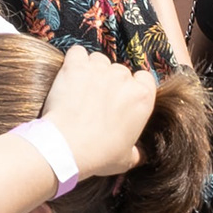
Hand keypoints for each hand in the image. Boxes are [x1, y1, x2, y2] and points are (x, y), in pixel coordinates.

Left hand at [37, 48, 157, 183]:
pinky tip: (70, 75)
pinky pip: (78, 52)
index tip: (122, 97)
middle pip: (120, 70)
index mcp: (142, 98)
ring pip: (99, 60)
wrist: (68, 147)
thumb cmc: (99, 155)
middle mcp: (124, 78)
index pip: (144, 78)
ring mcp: (100, 69)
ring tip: (81, 90)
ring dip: (92, 70)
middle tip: (97, 100)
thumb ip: (136, 151)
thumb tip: (140, 154)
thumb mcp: (126, 159)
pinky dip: (74, 61)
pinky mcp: (76, 65)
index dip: (133, 86)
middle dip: (110, 82)